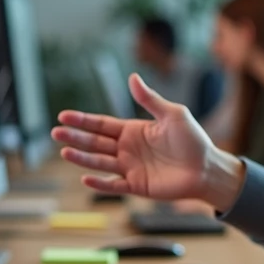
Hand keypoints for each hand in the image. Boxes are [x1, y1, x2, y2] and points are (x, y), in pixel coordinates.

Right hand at [51, 74, 245, 210]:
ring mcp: (130, 168)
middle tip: (55, 133)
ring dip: (82, 158)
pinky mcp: (137, 186)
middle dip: (76, 137)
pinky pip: (114, 185)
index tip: (63, 116)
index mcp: (134, 130)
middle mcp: (128, 149)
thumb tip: (133, 76)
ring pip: (100, 162)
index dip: (83, 120)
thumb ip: (150, 99)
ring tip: (64, 152)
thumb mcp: (173, 114)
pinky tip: (86, 178)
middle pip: (95, 142)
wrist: (207, 168)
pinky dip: (100, 184)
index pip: (102, 124)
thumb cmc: (194, 140)